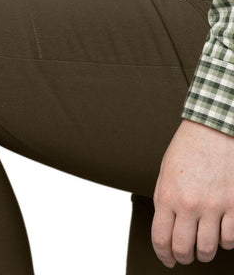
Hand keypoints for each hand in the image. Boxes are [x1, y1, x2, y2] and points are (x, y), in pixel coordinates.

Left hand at [151, 118, 233, 267]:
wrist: (212, 129)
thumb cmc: (187, 148)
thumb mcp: (165, 172)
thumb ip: (163, 200)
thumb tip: (164, 225)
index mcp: (168, 196)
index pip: (161, 239)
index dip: (163, 255)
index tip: (167, 258)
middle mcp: (190, 205)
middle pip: (185, 249)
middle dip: (183, 257)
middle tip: (185, 254)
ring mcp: (215, 206)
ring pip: (209, 249)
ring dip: (204, 251)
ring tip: (202, 242)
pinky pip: (231, 238)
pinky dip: (225, 240)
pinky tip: (220, 231)